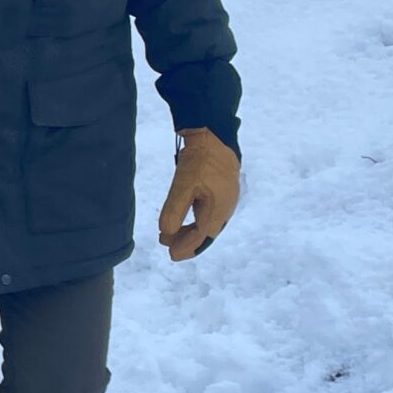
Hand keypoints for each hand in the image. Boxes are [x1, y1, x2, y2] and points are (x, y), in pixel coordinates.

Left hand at [157, 128, 238, 261]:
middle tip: (166, 245)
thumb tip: (166, 232)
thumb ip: (174, 210)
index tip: (170, 255)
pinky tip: (185, 220)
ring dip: (190, 232)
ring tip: (170, 234)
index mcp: (219, 210)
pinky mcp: (223, 193)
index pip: (201, 236)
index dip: (186, 247)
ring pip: (208, 224)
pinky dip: (196, 222)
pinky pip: (210, 215)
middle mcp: (226, 209)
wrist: (215, 137)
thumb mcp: (183, 185)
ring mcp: (226, 201)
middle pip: (206, 234)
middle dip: (186, 242)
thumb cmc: (200, 161)